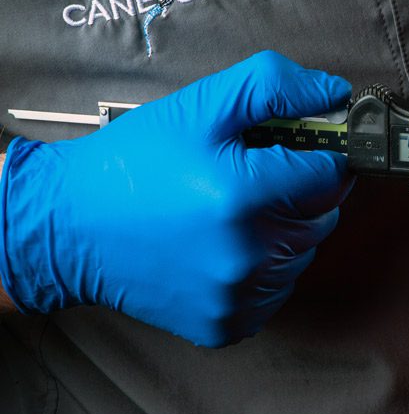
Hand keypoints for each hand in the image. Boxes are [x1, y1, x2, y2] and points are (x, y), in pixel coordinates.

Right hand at [0, 51, 352, 346]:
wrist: (68, 227)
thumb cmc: (134, 162)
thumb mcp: (199, 106)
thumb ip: (273, 88)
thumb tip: (335, 92)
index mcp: (243, 196)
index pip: (329, 175)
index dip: (318, 157)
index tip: (297, 152)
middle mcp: (247, 255)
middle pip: (321, 218)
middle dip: (299, 195)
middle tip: (255, 181)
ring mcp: (237, 297)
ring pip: (301, 257)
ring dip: (283, 234)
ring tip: (233, 216)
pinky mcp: (226, 325)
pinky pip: (275, 293)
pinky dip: (263, 272)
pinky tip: (223, 251)